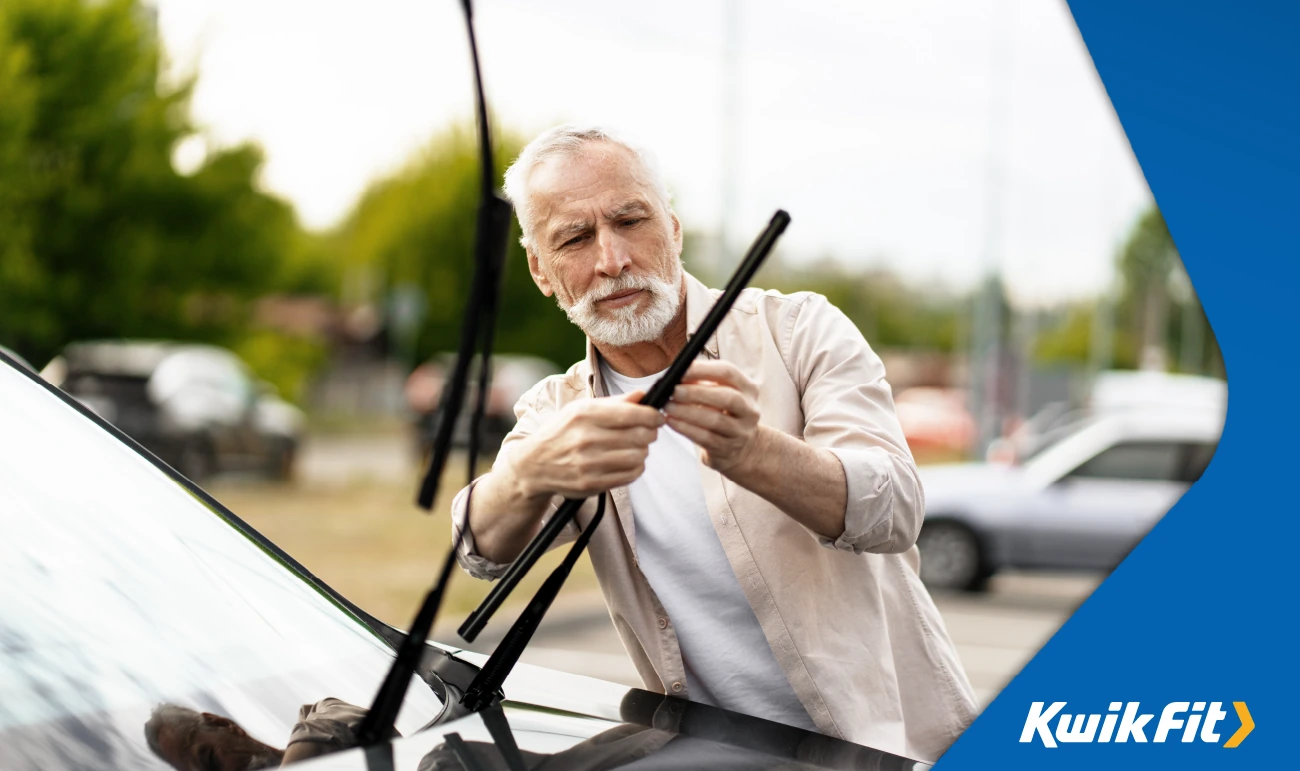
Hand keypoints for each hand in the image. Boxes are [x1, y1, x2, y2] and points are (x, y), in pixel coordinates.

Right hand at [512, 390, 663, 498]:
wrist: (533, 465)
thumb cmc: (561, 433)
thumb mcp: (580, 410)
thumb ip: (614, 403)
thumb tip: (643, 395)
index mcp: (585, 414)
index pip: (633, 414)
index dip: (653, 416)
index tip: (658, 417)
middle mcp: (586, 438)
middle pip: (640, 436)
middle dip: (650, 433)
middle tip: (648, 432)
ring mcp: (588, 463)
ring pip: (638, 456)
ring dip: (643, 451)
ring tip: (636, 447)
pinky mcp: (591, 483)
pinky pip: (630, 475)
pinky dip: (636, 468)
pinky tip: (629, 461)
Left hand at [664, 360, 762, 472]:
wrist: (740, 448)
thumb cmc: (723, 413)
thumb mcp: (719, 393)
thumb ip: (701, 382)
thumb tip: (675, 375)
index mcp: (748, 388)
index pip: (728, 372)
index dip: (703, 369)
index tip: (681, 370)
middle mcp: (749, 409)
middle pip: (727, 397)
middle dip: (696, 393)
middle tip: (673, 391)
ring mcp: (741, 431)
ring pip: (715, 420)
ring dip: (687, 412)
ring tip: (668, 407)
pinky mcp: (728, 448)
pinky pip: (705, 438)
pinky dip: (686, 428)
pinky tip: (672, 421)